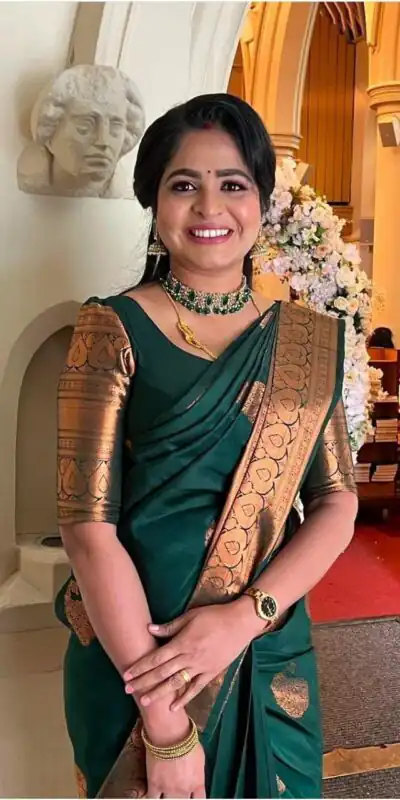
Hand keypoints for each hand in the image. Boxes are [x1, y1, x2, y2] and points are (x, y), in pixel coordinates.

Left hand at [124, 599, 259, 710]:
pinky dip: (184, 699)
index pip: (156, 658)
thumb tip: (150, 629)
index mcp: (182, 643)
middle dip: (144, 682)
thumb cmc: (214, 616)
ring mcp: (201, 668)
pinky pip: (196, 689)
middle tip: (128, 690)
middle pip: (162, 672)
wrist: (240, 623)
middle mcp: (189, 658)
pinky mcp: (211, 673)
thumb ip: (170, 627)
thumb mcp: (191, 616)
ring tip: (144, 702)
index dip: (141, 667)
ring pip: (176, 684)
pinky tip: (173, 708)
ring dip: (159, 693)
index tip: (127, 674)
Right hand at [145, 742, 205, 797]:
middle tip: (177, 790)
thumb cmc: (187, 740)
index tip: (191, 796)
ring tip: (167, 791)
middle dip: (181, 797)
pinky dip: (153, 797)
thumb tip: (195, 774)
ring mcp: (168, 789)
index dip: (195, 799)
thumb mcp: (200, 757)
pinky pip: (153, 798)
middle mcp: (184, 790)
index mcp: (197, 783)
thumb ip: (197, 771)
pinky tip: (154, 793)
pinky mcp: (154, 785)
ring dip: (168, 797)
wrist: (171, 734)